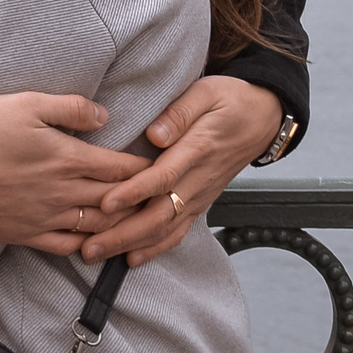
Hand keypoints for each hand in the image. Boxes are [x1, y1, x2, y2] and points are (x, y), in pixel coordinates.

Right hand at [0, 92, 148, 256]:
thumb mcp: (28, 104)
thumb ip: (71, 109)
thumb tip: (104, 116)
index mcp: (67, 158)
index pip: (119, 168)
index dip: (143, 169)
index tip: (161, 167)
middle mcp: (62, 192)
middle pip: (114, 200)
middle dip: (139, 200)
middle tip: (158, 199)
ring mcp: (44, 217)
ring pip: (95, 227)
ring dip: (118, 225)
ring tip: (134, 221)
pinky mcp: (24, 234)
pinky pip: (64, 246)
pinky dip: (84, 246)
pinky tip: (92, 244)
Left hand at [83, 76, 281, 265]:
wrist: (264, 118)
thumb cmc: (232, 100)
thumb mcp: (207, 93)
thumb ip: (180, 112)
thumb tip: (155, 134)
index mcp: (197, 149)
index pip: (162, 177)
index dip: (134, 192)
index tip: (106, 202)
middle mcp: (198, 179)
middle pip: (159, 213)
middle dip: (122, 233)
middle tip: (89, 245)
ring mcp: (201, 194)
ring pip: (165, 228)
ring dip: (130, 244)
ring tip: (98, 254)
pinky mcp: (201, 202)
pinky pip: (178, 231)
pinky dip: (155, 248)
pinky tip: (132, 259)